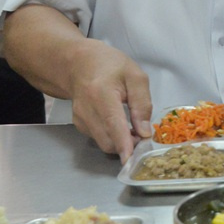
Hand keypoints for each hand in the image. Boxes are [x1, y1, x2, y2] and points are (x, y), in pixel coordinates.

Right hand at [66, 39, 152, 163]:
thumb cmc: (111, 66)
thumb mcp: (136, 77)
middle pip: (108, 140)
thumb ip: (142, 104)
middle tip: (144, 135)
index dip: (124, 144)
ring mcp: (79, 119)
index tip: (131, 160)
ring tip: (133, 127)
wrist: (80, 63)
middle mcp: (86, 110)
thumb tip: (145, 132)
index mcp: (101, 94)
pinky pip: (99, 138)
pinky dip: (112, 137)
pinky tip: (120, 125)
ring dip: (121, 142)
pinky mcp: (79, 125)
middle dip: (128, 145)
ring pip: (103, 143)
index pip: (113, 124)